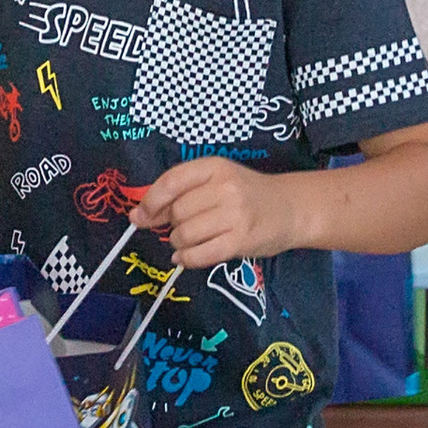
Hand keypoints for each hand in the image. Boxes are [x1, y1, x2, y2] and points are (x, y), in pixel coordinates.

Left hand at [136, 157, 294, 268]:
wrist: (290, 208)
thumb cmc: (246, 194)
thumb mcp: (215, 182)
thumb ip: (178, 195)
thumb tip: (137, 215)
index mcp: (215, 167)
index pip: (172, 181)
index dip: (151, 201)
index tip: (141, 215)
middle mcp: (226, 187)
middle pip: (178, 212)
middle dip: (172, 225)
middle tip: (183, 228)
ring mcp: (236, 214)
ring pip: (186, 234)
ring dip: (179, 244)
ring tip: (189, 242)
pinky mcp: (242, 241)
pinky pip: (201, 255)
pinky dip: (187, 260)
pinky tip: (186, 257)